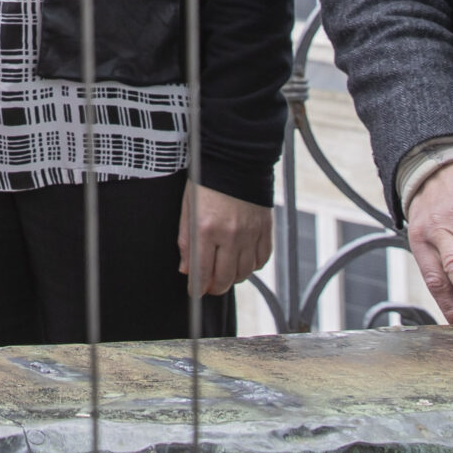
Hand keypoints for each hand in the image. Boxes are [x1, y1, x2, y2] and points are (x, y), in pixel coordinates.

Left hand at [176, 182, 272, 296]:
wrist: (236, 159)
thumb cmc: (207, 181)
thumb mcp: (188, 207)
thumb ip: (186, 240)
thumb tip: (187, 269)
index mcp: (206, 228)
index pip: (202, 271)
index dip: (197, 288)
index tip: (195, 292)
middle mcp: (230, 234)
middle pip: (226, 278)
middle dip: (215, 287)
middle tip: (210, 285)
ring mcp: (251, 233)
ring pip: (245, 273)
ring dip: (234, 277)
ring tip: (225, 270)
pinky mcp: (265, 229)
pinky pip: (262, 259)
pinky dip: (252, 265)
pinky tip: (243, 259)